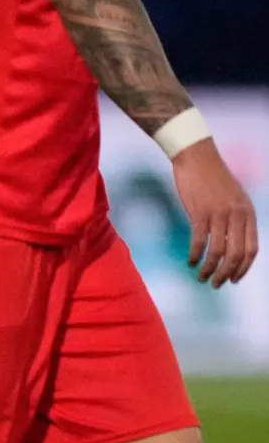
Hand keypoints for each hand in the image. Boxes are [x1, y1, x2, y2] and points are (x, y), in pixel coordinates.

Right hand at [172, 139, 257, 287]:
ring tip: (201, 277)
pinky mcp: (200, 212)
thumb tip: (230, 243)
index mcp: (248, 212)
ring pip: (217, 251)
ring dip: (209, 269)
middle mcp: (237, 214)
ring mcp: (219, 213)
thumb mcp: (233, 198)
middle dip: (226, 274)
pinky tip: (190, 261)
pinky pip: (199, 241)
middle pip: (235, 254)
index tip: (234, 279)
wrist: (197, 157)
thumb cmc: (213, 178)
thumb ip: (235, 218)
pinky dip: (195, 255)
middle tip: (216, 284)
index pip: (251, 248)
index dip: (243, 268)